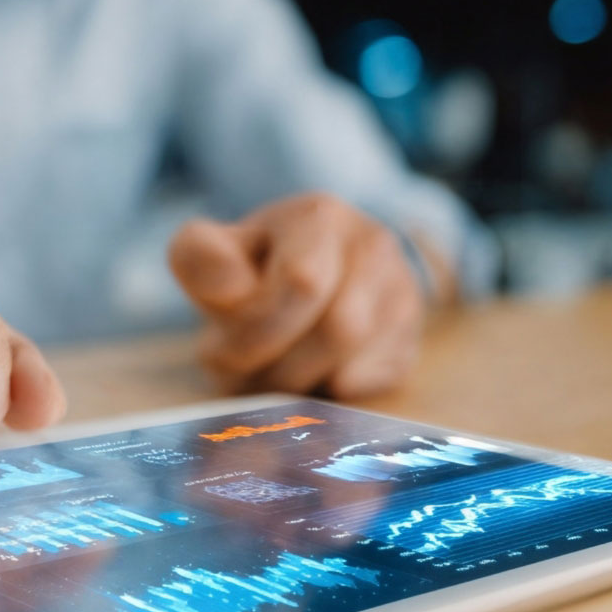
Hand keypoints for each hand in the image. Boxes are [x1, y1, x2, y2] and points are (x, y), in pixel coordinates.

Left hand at [168, 194, 428, 398]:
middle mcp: (372, 243)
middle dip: (278, 367)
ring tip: (271, 377)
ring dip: (300, 385)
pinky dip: (332, 395)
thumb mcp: (213, 257)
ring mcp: (401, 291)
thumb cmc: (249, 273)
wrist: (302, 282)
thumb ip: (202, 261)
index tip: (220, 345)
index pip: (304, 282)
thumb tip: (234, 293)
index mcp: (318, 216)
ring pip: (358, 362)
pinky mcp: (409, 341)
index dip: (256, 330)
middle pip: (339, 328)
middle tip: (244, 377)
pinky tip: (310, 379)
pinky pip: (378, 384)